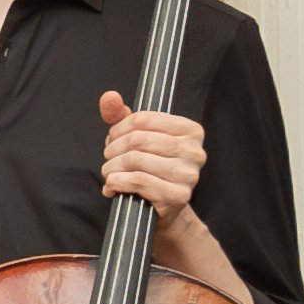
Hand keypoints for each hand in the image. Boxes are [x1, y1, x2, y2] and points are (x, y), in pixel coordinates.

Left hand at [95, 92, 210, 218]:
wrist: (163, 207)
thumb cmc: (149, 168)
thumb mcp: (137, 139)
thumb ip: (121, 116)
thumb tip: (109, 96)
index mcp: (191, 131)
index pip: (143, 119)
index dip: (118, 129)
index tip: (113, 140)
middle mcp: (195, 151)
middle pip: (137, 139)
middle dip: (113, 150)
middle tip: (109, 159)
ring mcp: (189, 174)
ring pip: (135, 160)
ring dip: (111, 168)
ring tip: (110, 173)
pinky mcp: (178, 195)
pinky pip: (138, 181)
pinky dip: (116, 182)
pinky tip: (113, 186)